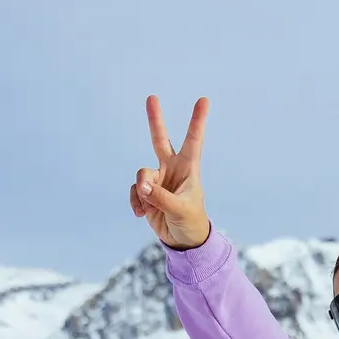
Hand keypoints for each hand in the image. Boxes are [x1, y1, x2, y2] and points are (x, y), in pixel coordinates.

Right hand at [129, 95, 211, 249]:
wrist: (182, 240)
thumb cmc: (191, 222)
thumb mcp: (180, 210)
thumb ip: (161, 197)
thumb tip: (143, 187)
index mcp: (189, 169)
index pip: (193, 141)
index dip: (197, 121)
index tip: (204, 100)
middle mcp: (172, 169)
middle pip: (160, 140)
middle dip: (155, 120)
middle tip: (152, 97)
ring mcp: (158, 180)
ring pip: (142, 175)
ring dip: (142, 190)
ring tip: (147, 205)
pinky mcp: (146, 193)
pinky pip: (135, 191)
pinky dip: (136, 202)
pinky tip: (141, 213)